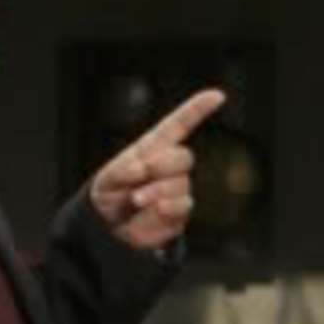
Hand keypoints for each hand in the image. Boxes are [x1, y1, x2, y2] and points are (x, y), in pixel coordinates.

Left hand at [89, 89, 225, 250]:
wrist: (111, 227)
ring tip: (135, 199)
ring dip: (154, 192)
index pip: (180, 124)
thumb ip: (121, 170)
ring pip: (179, 185)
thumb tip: (142, 170)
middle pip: (184, 157)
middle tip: (140, 174)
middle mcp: (170, 167)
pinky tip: (152, 209)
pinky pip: (181, 206)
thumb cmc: (110, 195)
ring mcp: (178, 190)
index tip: (217, 96)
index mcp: (154, 148)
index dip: (198, 109)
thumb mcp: (106, 178)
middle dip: (160, 165)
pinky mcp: (180, 213)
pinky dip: (164, 208)